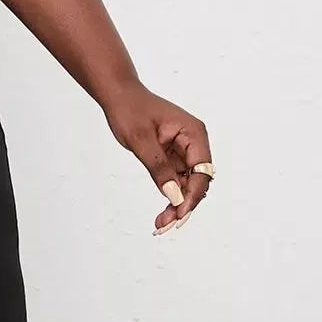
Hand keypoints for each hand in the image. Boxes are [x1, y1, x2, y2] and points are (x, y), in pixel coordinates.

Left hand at [103, 83, 212, 234]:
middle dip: (185, 204)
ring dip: (177, 205)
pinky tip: (162, 215)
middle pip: (198, 181)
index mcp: (194, 133)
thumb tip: (175, 196)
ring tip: (160, 224)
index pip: (202, 171)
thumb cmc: (130, 110)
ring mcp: (185, 151)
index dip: (192, 195)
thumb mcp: (141, 140)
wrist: (119, 96)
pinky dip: (170, 197)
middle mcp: (194, 143)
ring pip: (187, 185)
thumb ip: (159, 168)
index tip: (178, 214)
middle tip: (166, 225)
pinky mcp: (173, 157)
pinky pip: (176, 182)